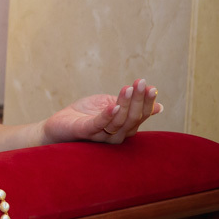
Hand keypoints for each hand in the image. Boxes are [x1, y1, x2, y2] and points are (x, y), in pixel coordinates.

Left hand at [43, 78, 162, 143]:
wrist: (58, 125)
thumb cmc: (85, 114)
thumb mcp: (110, 105)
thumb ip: (129, 105)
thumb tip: (160, 106)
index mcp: (125, 128)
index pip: (142, 115)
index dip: (148, 102)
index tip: (152, 87)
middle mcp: (118, 135)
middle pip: (134, 118)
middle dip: (139, 99)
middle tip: (142, 82)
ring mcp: (103, 136)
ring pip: (120, 121)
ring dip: (125, 103)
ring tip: (129, 87)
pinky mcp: (87, 133)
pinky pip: (100, 125)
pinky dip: (108, 115)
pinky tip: (114, 106)